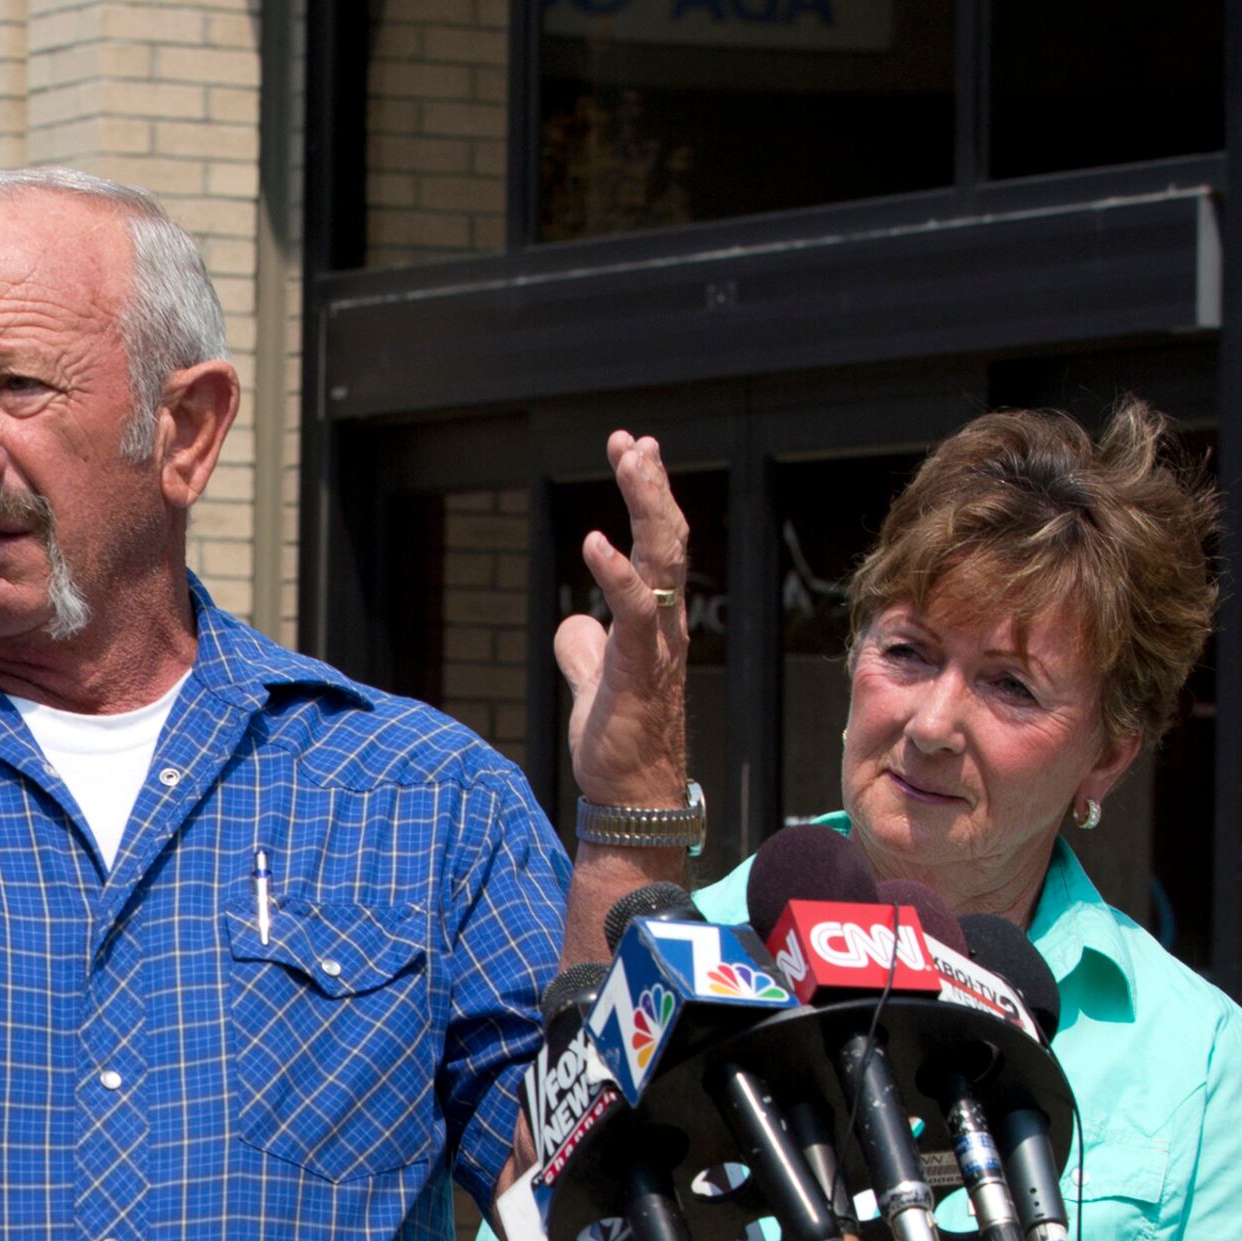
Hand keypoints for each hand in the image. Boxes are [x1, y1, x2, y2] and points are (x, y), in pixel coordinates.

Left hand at [552, 431, 692, 812]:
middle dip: (650, 485)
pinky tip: (596, 541)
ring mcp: (656, 645)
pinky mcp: (638, 671)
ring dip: (646, 506)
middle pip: (667, 539)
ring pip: (663, 561)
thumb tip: (574, 624)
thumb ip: (585, 651)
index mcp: (655, 622)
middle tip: (633, 442)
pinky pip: (634, 612)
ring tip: (631, 460)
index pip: (658, 546)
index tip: (633, 452)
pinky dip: (616, 574)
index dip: (648, 497)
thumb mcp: (593, 684)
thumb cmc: (619, 745)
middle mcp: (666, 625)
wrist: (631, 798)